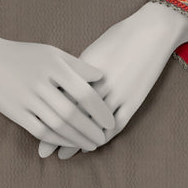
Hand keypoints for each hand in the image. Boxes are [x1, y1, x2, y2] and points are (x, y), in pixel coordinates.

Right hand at [0, 30, 115, 148]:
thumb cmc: (23, 54)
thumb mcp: (51, 52)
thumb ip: (77, 65)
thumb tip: (102, 77)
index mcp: (53, 65)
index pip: (83, 91)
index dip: (99, 109)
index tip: (111, 120)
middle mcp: (40, 83)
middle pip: (72, 112)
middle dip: (91, 128)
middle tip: (105, 137)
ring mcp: (26, 99)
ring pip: (58, 125)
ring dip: (78, 138)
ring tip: (93, 144)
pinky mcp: (15, 113)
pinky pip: (41, 131)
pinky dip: (58, 139)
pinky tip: (70, 144)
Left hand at [37, 8, 178, 159]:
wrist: (152, 32)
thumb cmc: (121, 36)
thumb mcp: (95, 49)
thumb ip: (78, 69)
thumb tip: (60, 85)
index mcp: (86, 68)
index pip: (63, 96)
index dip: (48, 113)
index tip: (35, 126)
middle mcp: (101, 83)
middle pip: (75, 113)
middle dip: (58, 134)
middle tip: (43, 151)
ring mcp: (118, 93)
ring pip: (94, 124)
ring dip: (79, 141)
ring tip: (63, 155)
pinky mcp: (134, 100)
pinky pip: (117, 125)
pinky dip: (104, 137)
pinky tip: (92, 146)